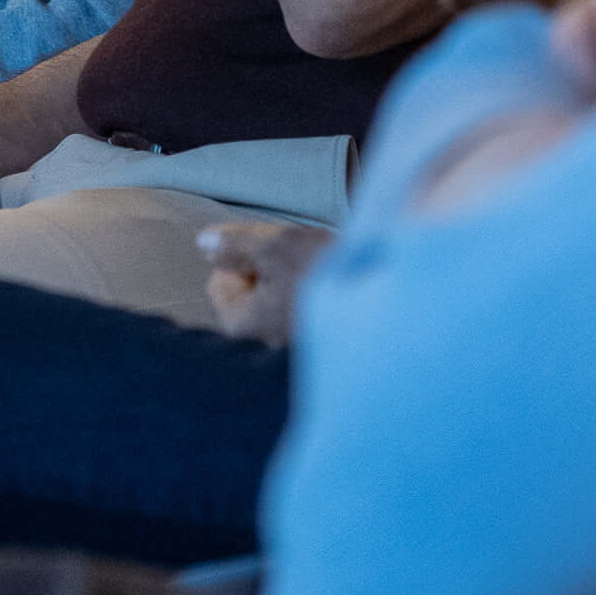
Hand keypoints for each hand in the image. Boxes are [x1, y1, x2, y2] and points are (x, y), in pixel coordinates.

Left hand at [199, 219, 331, 344]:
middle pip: (252, 291)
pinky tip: (336, 292)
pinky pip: (304, 315)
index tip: (277, 256)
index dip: (245, 257)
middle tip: (302, 264)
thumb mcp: (276, 247)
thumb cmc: (325, 278)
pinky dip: (316, 298)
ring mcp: (288, 350)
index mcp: (240, 327)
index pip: (220, 282)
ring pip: (280, 301)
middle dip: (274, 271)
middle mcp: (260, 347)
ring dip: (298, 281)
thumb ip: (236, 244)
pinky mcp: (316, 350)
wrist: (391, 310)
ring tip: (324, 276)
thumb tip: (204, 243)